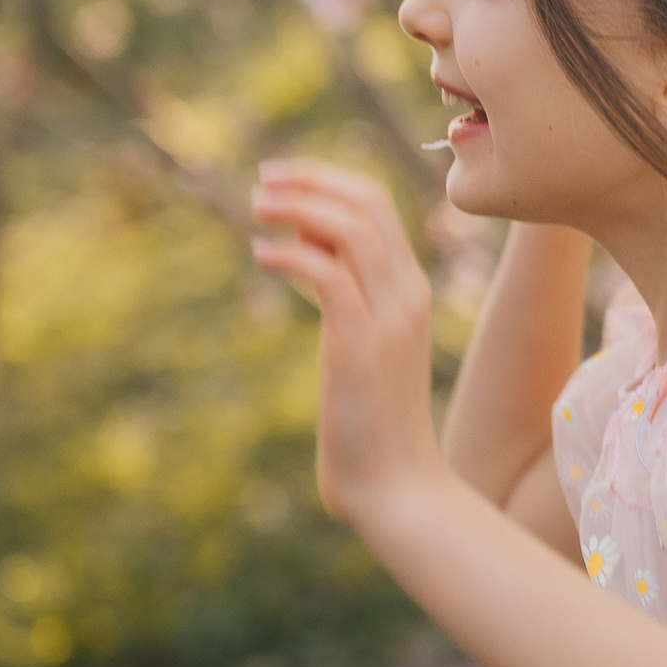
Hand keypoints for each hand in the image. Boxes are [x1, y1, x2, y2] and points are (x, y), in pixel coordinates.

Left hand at [249, 158, 446, 528]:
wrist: (397, 486)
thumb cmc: (369, 423)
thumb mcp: (356, 344)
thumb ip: (342, 294)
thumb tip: (305, 245)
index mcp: (410, 290)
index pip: (377, 205)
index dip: (327, 182)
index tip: (281, 181)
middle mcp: (407, 294)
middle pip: (368, 202)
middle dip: (310, 180)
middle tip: (261, 182)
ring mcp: (389, 318)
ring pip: (352, 227)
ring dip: (298, 207)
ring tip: (256, 208)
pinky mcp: (361, 345)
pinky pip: (328, 274)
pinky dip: (290, 254)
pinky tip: (261, 257)